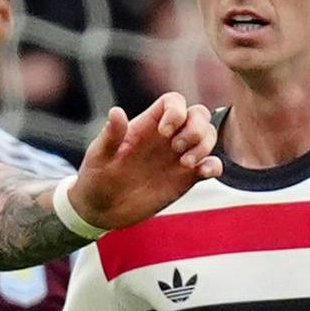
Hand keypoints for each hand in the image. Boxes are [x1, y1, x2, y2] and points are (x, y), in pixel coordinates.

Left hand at [67, 93, 221, 233]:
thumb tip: (116, 111)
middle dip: (196, 127)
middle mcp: (166, 138)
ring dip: (205, 146)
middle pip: (198, 114)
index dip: (177, 110)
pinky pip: (210, 165)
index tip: (165, 131)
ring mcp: (178, 157)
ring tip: (185, 163)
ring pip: (208, 137)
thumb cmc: (95, 178)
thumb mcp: (98, 156)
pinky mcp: (185, 178)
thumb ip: (110, 135)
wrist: (101, 210)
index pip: (173, 101)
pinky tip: (203, 173)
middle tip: (177, 148)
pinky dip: (214, 166)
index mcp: (146, 125)